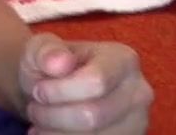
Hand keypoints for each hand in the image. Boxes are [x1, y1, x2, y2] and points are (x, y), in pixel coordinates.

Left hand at [19, 33, 150, 133]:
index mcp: (123, 59)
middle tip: (36, 108)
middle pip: (92, 116)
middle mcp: (139, 92)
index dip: (58, 91)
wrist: (55, 89)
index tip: (38, 90)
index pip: (95, 82)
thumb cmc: (49, 66)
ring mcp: (138, 121)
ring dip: (56, 133)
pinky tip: (49, 133)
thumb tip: (59, 62)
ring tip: (42, 121)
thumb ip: (46, 51)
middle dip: (52, 115)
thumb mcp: (40, 49)